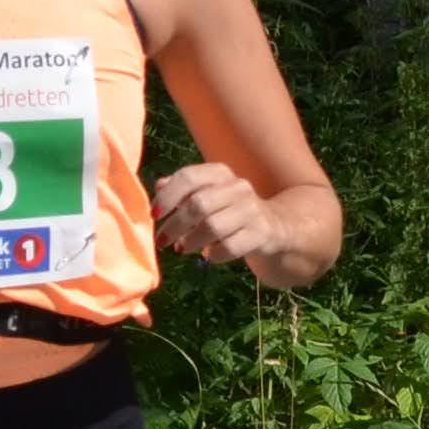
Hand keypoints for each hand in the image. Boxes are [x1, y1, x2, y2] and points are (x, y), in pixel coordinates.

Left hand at [151, 160, 300, 283]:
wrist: (273, 226)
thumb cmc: (228, 211)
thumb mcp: (206, 194)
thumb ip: (181, 190)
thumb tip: (159, 186)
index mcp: (220, 173)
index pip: (188, 177)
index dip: (168, 196)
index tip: (154, 215)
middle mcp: (238, 187)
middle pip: (198, 204)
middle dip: (175, 225)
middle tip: (162, 240)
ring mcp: (252, 210)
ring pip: (213, 226)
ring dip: (192, 241)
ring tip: (182, 248)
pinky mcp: (262, 233)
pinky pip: (230, 247)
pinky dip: (214, 254)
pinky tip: (209, 255)